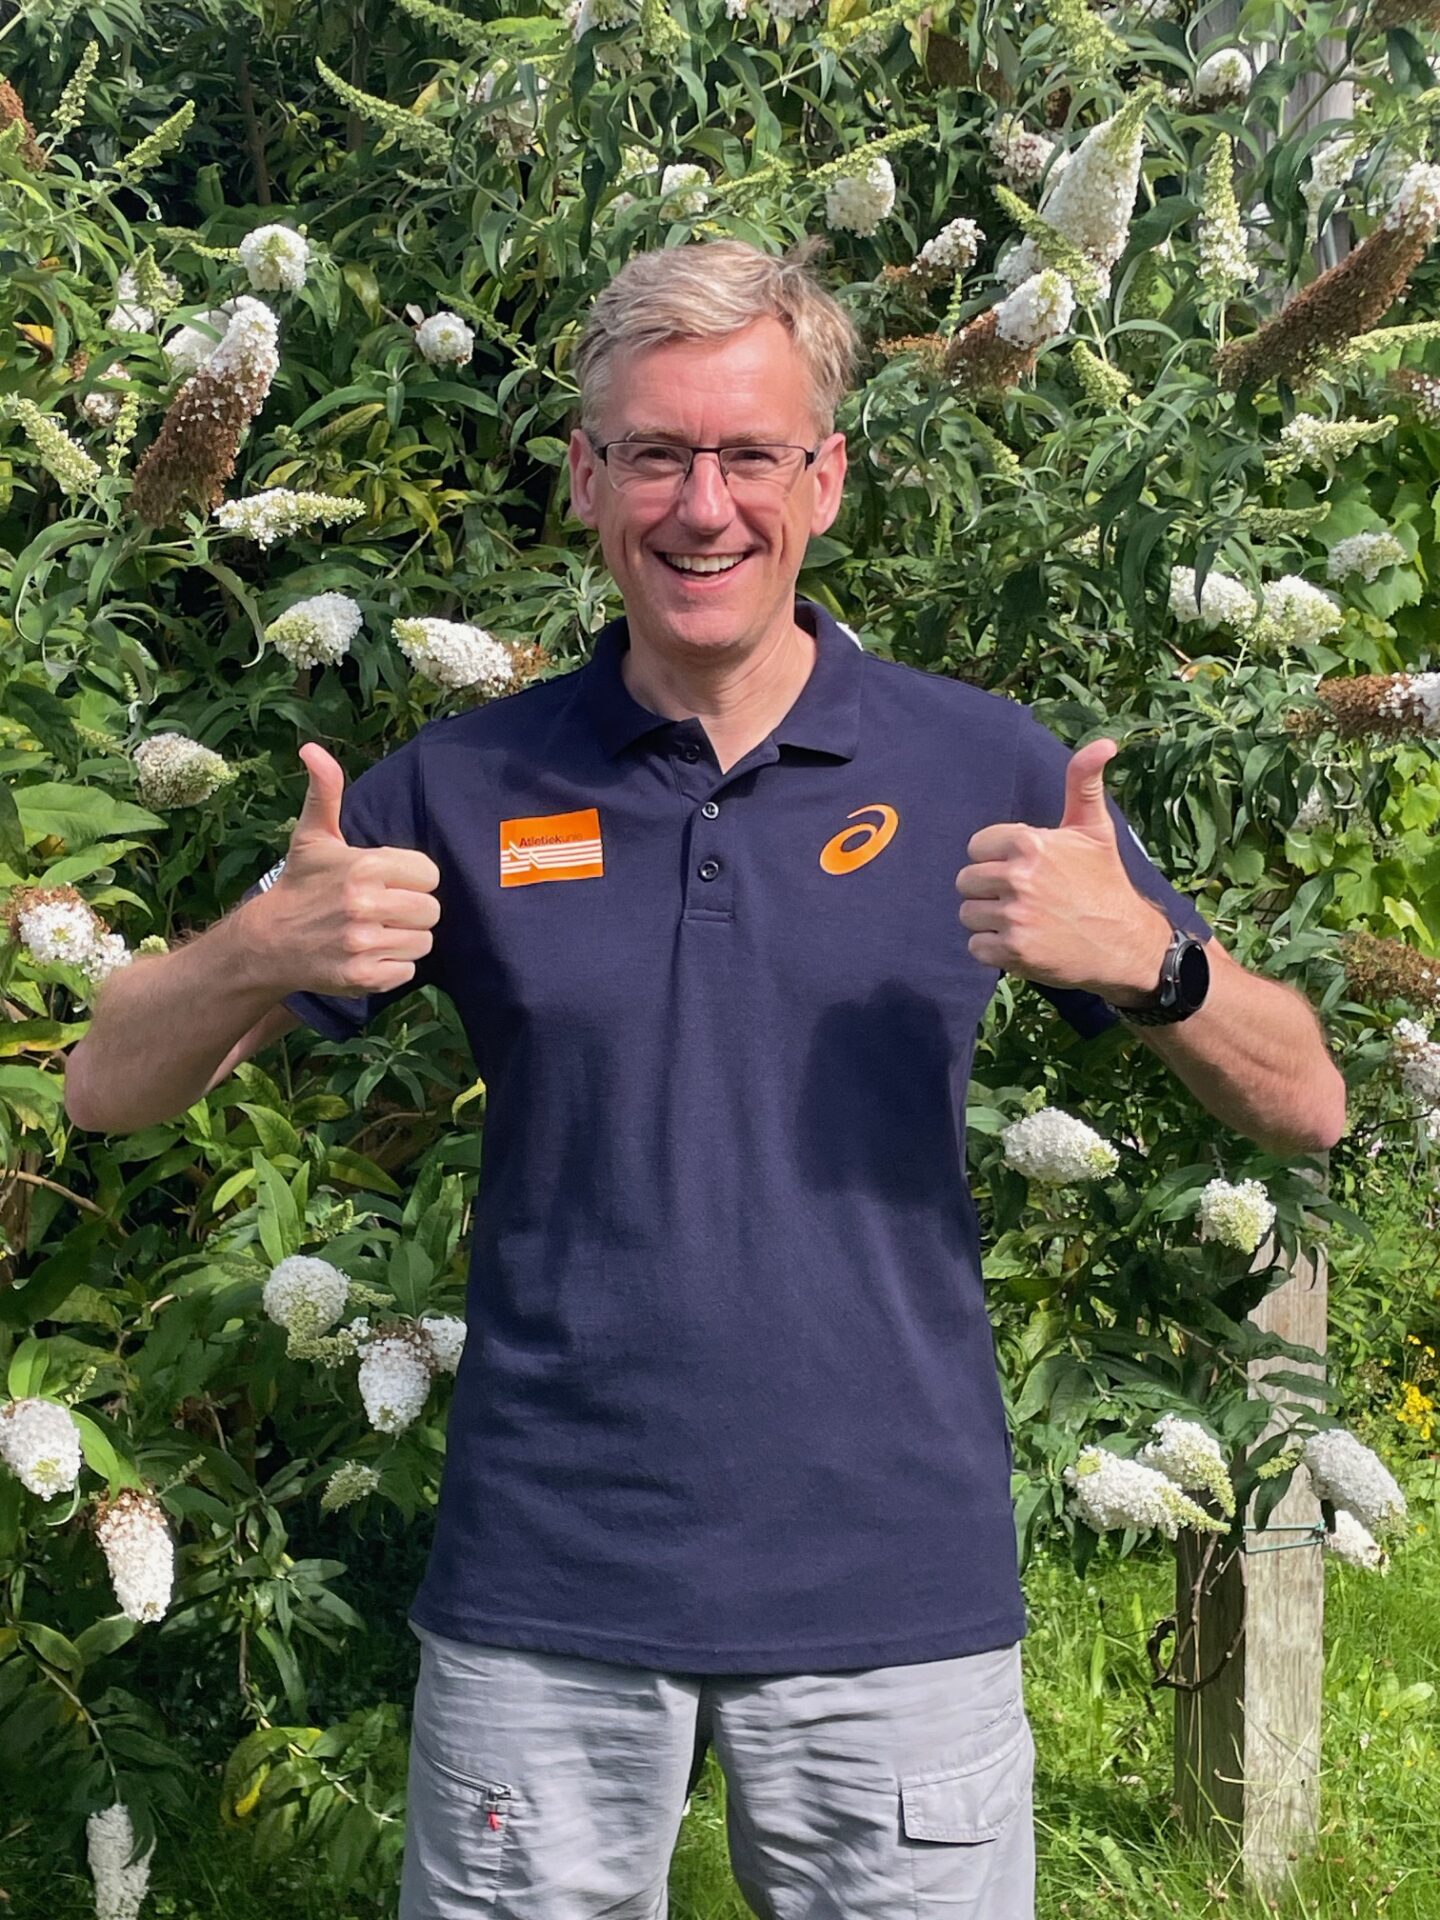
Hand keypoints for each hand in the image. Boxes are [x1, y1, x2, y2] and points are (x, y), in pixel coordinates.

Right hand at [244, 744, 441, 999]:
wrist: (266, 942)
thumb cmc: (301, 885)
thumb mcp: (313, 836)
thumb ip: (326, 792)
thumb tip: (312, 749)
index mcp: (365, 866)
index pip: (429, 873)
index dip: (412, 878)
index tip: (388, 882)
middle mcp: (365, 905)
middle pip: (431, 910)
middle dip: (412, 910)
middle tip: (383, 909)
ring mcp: (364, 944)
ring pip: (423, 942)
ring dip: (404, 939)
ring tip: (375, 932)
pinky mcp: (363, 977)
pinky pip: (408, 972)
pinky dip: (393, 968)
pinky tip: (369, 955)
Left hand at [954, 738, 1170, 1001]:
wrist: (1125, 943)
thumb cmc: (1105, 881)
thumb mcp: (1095, 828)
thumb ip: (1083, 782)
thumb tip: (1104, 742)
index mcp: (1030, 843)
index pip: (977, 847)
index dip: (997, 859)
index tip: (1026, 869)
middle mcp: (1018, 878)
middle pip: (966, 881)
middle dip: (989, 890)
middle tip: (1024, 898)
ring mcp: (1015, 916)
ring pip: (968, 914)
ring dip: (990, 920)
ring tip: (1024, 920)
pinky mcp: (1013, 951)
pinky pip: (975, 946)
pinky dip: (994, 949)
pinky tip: (1023, 942)